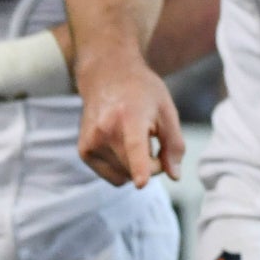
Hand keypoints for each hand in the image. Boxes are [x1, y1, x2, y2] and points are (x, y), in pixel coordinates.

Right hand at [74, 50, 182, 186]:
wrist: (105, 75)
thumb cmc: (142, 92)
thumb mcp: (167, 111)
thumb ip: (174, 145)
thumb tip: (174, 176)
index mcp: (129, 116)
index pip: (135, 146)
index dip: (140, 167)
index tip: (141, 184)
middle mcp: (104, 129)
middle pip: (136, 170)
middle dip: (152, 165)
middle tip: (152, 140)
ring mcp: (91, 141)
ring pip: (125, 177)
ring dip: (136, 166)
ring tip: (134, 139)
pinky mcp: (84, 152)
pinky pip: (113, 178)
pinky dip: (122, 169)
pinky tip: (121, 146)